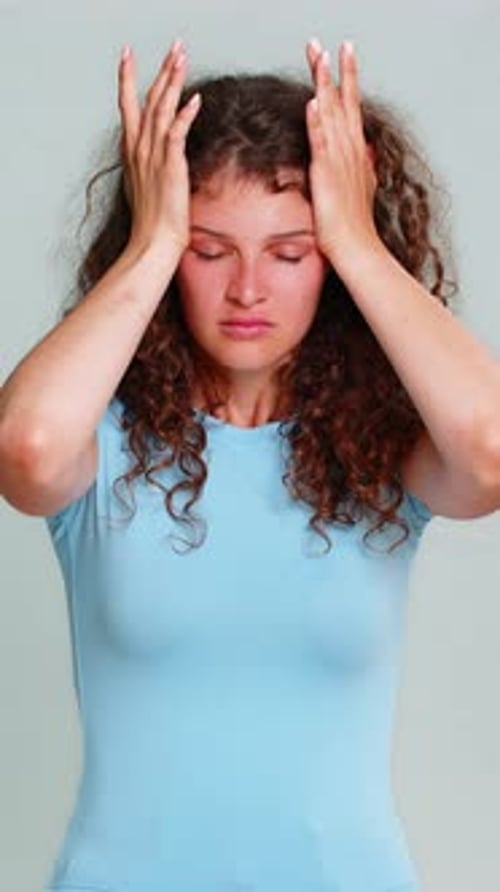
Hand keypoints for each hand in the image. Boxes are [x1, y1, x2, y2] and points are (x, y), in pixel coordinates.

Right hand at [118, 39, 201, 257]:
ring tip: (181, 58)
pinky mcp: (170, 168)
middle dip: (160, 71)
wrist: (152, 245)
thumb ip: (151, 171)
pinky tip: (194, 99)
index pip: (130, 108)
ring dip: (172, 81)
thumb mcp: (146, 191)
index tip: (128, 58)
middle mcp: (140, 151)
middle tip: (174, 47)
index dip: (128, 81)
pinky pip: (176, 134)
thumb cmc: (152, 226)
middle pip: (148, 101)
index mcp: (133, 155)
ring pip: (161, 109)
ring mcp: (153, 158)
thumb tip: (159, 167)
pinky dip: (184, 116)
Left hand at [304, 38, 379, 262]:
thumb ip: (362, 169)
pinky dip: (318, 123)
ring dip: (325, 86)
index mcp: (354, 154)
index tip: (343, 55)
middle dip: (336, 73)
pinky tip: (313, 102)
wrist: (357, 251)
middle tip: (330, 44)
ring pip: (332, 116)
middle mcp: (350, 152)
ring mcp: (339, 162)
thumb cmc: (354, 228)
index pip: (351, 109)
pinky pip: (321, 144)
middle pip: (342, 104)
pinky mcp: (327, 176)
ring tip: (319, 58)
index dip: (347, 80)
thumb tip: (368, 154)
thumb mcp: (360, 191)